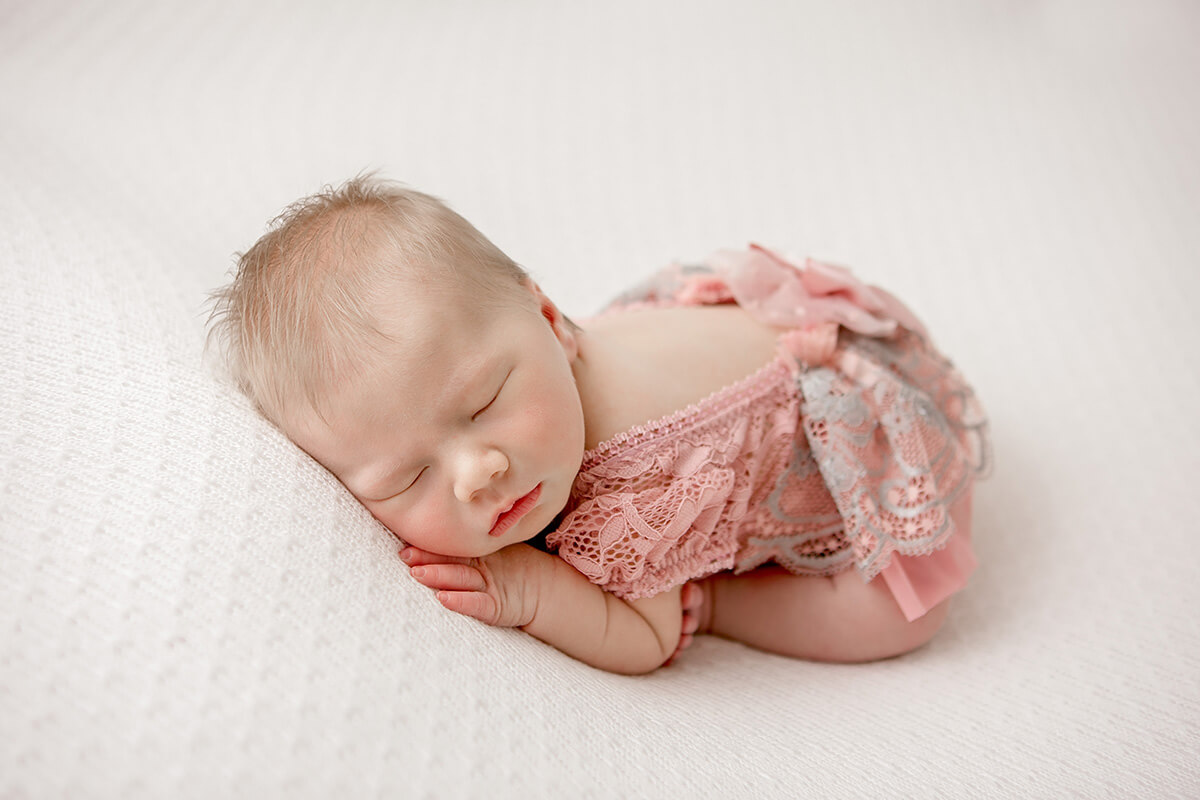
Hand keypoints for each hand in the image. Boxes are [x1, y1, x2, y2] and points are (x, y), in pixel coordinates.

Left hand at [399, 543, 547, 627]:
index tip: (404, 542)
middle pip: (452, 561)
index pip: (450, 548)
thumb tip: (431, 526)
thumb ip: (466, 547)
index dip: (428, 546)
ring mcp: (490, 586)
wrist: (544, 591)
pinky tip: (443, 599)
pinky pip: (477, 604)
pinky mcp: (497, 607)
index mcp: (477, 555)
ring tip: (418, 573)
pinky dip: (460, 601)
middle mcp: (481, 568)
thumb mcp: (491, 554)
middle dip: (428, 557)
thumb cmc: (512, 570)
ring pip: (460, 578)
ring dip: (439, 575)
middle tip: (406, 555)